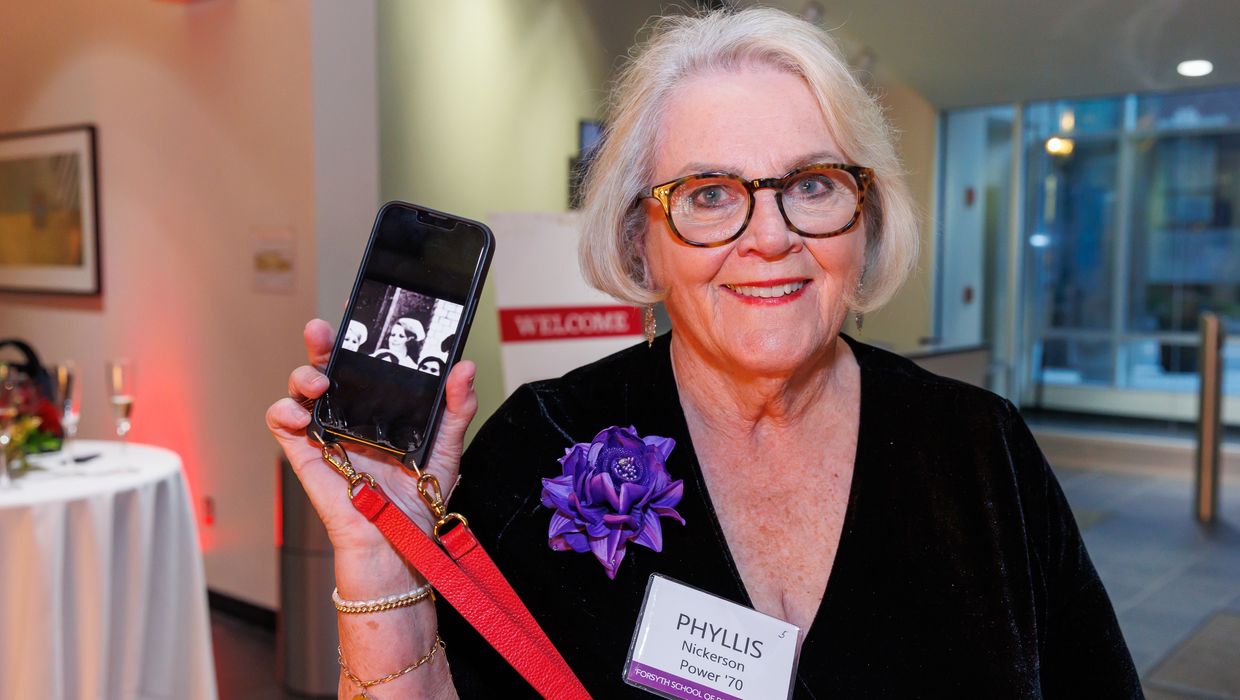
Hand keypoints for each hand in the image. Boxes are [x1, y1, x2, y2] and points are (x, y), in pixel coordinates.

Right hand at [266, 319, 478, 554]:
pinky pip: (282, 423)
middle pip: (328, 366)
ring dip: (303, 374)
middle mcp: (351, 412)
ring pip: (301, 388)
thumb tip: (465, 367)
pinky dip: (284, 410)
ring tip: (319, 381)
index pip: (367, 361)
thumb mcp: (447, 445)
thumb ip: (457, 407)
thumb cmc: (421, 497)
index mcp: (382, 405)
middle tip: (324, 331)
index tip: (361, 308)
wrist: (400, 538)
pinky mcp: (306, 452)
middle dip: (322, 342)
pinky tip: (300, 413)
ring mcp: (326, 431)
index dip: (359, 334)